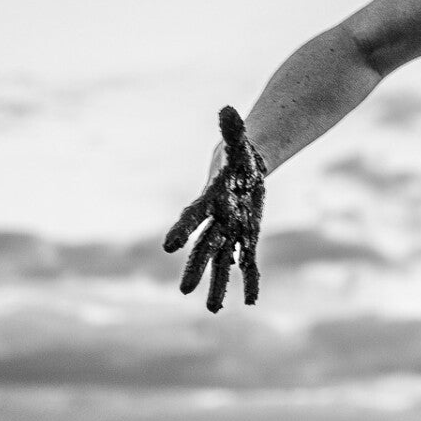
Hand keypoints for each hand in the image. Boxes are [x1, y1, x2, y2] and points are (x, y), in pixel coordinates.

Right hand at [162, 106, 266, 311]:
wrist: (242, 169)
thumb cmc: (237, 155)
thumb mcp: (238, 142)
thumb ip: (232, 128)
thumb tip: (227, 109)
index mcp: (209, 200)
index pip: (192, 216)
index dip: (182, 230)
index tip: (168, 246)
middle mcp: (216, 221)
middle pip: (205, 247)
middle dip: (195, 268)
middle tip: (183, 292)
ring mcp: (231, 232)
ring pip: (224, 262)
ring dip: (219, 285)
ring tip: (214, 311)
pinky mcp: (247, 237)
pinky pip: (249, 262)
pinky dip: (251, 280)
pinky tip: (252, 301)